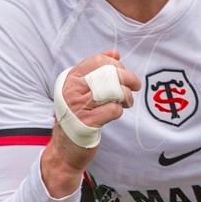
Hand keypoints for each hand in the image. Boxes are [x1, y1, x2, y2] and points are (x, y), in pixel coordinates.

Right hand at [41, 50, 140, 196]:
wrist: (65, 149)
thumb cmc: (78, 116)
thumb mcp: (83, 90)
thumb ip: (97, 71)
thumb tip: (114, 53)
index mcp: (70, 78)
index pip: (98, 61)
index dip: (116, 65)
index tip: (123, 74)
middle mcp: (71, 90)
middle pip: (108, 73)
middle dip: (127, 78)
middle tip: (134, 86)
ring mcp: (77, 106)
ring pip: (112, 90)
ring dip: (126, 95)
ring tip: (127, 102)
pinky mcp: (86, 123)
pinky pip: (113, 109)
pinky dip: (119, 111)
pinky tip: (115, 114)